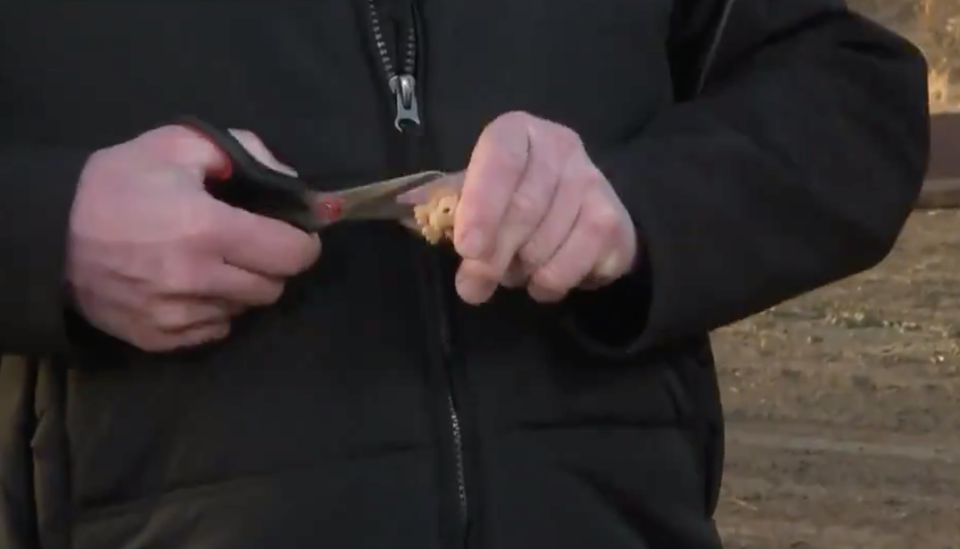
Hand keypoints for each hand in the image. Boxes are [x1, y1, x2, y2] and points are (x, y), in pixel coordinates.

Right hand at [67, 125, 320, 350]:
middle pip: (273, 287)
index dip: (303, 242)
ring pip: (244, 310)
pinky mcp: (158, 338)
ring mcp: (176, 314)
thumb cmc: (117, 183)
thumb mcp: (178, 144)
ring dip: (242, 287)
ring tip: (214, 261)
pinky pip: (214, 330)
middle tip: (251, 243)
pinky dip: (214, 309)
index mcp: (206, 229)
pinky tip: (192, 285)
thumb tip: (292, 182)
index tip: (296, 232)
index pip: (291, 254)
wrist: (49, 231)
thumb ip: (245, 152)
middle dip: (272, 264)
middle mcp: (196, 279)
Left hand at [452, 111, 638, 303]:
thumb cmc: (514, 198)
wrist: (580, 213)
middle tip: (473, 286)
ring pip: (546, 244)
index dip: (481, 206)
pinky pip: (572, 266)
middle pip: (524, 209)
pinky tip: (543, 276)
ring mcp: (593, 182)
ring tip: (516, 268)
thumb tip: (446, 254)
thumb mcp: (477, 195)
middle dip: (493, 257)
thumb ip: (456, 220)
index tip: (467, 249)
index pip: (500, 161)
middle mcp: (561, 147)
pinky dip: (549, 283)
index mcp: (518, 132)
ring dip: (521, 272)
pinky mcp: (613, 220)